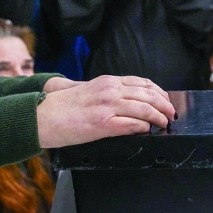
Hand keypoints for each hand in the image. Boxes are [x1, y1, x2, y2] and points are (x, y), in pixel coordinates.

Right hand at [36, 75, 176, 147]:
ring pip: (144, 109)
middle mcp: (110, 91)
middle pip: (148, 95)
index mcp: (108, 81)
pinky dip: (144, 127)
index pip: (142, 83)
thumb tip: (127, 101)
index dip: (159, 92)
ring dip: (159, 117)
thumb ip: (108, 93)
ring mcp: (107, 106)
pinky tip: (149, 130)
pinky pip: (132, 125)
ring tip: (165, 123)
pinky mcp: (103, 124)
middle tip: (171, 113)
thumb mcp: (89, 91)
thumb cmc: (61, 107)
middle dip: (164, 105)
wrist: (41, 116)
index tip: (166, 99)